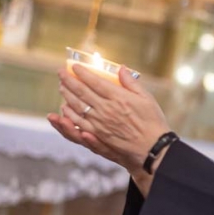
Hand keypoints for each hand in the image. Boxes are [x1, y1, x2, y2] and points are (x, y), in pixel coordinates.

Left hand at [48, 64, 169, 174]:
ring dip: (67, 95)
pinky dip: (70, 114)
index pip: (95, 81)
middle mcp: (106, 108)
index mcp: (118, 97)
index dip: (82, 73)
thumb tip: (121, 68)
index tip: (74, 66)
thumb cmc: (152, 122)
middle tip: (61, 73)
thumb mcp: (147, 98)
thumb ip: (131, 83)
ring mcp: (100, 122)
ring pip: (77, 106)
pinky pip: (79, 122)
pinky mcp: (97, 134)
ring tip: (62, 87)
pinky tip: (65, 108)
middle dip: (69, 81)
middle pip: (82, 91)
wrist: (152, 148)